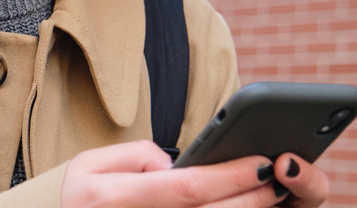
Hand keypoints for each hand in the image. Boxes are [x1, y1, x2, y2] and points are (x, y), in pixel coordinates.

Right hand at [57, 141, 329, 207]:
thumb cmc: (78, 203)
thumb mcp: (88, 166)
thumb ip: (136, 155)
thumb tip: (177, 166)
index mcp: (110, 198)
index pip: (186, 187)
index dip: (229, 176)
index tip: (260, 162)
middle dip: (251, 198)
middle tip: (278, 180)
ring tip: (270, 197)